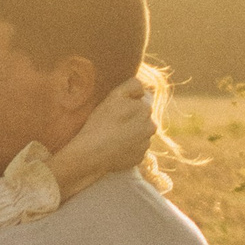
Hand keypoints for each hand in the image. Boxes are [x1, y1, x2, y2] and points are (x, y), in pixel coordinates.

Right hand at [46, 80, 154, 194]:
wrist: (94, 153)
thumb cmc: (102, 122)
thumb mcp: (115, 96)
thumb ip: (133, 86)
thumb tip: (143, 90)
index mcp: (146, 109)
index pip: (140, 103)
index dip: (127, 106)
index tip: (115, 112)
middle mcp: (150, 127)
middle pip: (141, 119)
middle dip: (130, 120)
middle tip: (112, 124)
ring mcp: (145, 144)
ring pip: (138, 135)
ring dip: (129, 134)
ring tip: (112, 137)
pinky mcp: (139, 159)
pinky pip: (134, 150)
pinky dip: (127, 149)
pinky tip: (114, 148)